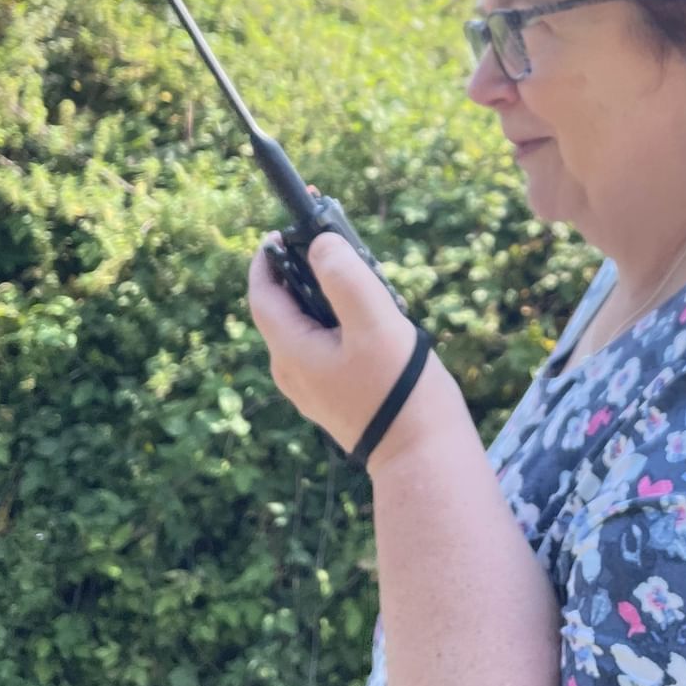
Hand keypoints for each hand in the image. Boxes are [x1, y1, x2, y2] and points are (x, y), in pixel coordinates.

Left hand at [247, 229, 460, 474]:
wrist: (422, 453)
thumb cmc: (399, 387)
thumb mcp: (373, 322)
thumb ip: (344, 277)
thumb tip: (320, 245)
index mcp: (291, 350)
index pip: (262, 295)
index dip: (267, 260)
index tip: (282, 232)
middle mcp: (292, 371)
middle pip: (287, 309)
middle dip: (310, 275)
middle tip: (344, 253)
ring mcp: (312, 388)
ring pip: (310, 328)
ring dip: (332, 300)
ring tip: (373, 288)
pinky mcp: (333, 397)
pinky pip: (326, 348)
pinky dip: (343, 325)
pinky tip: (380, 325)